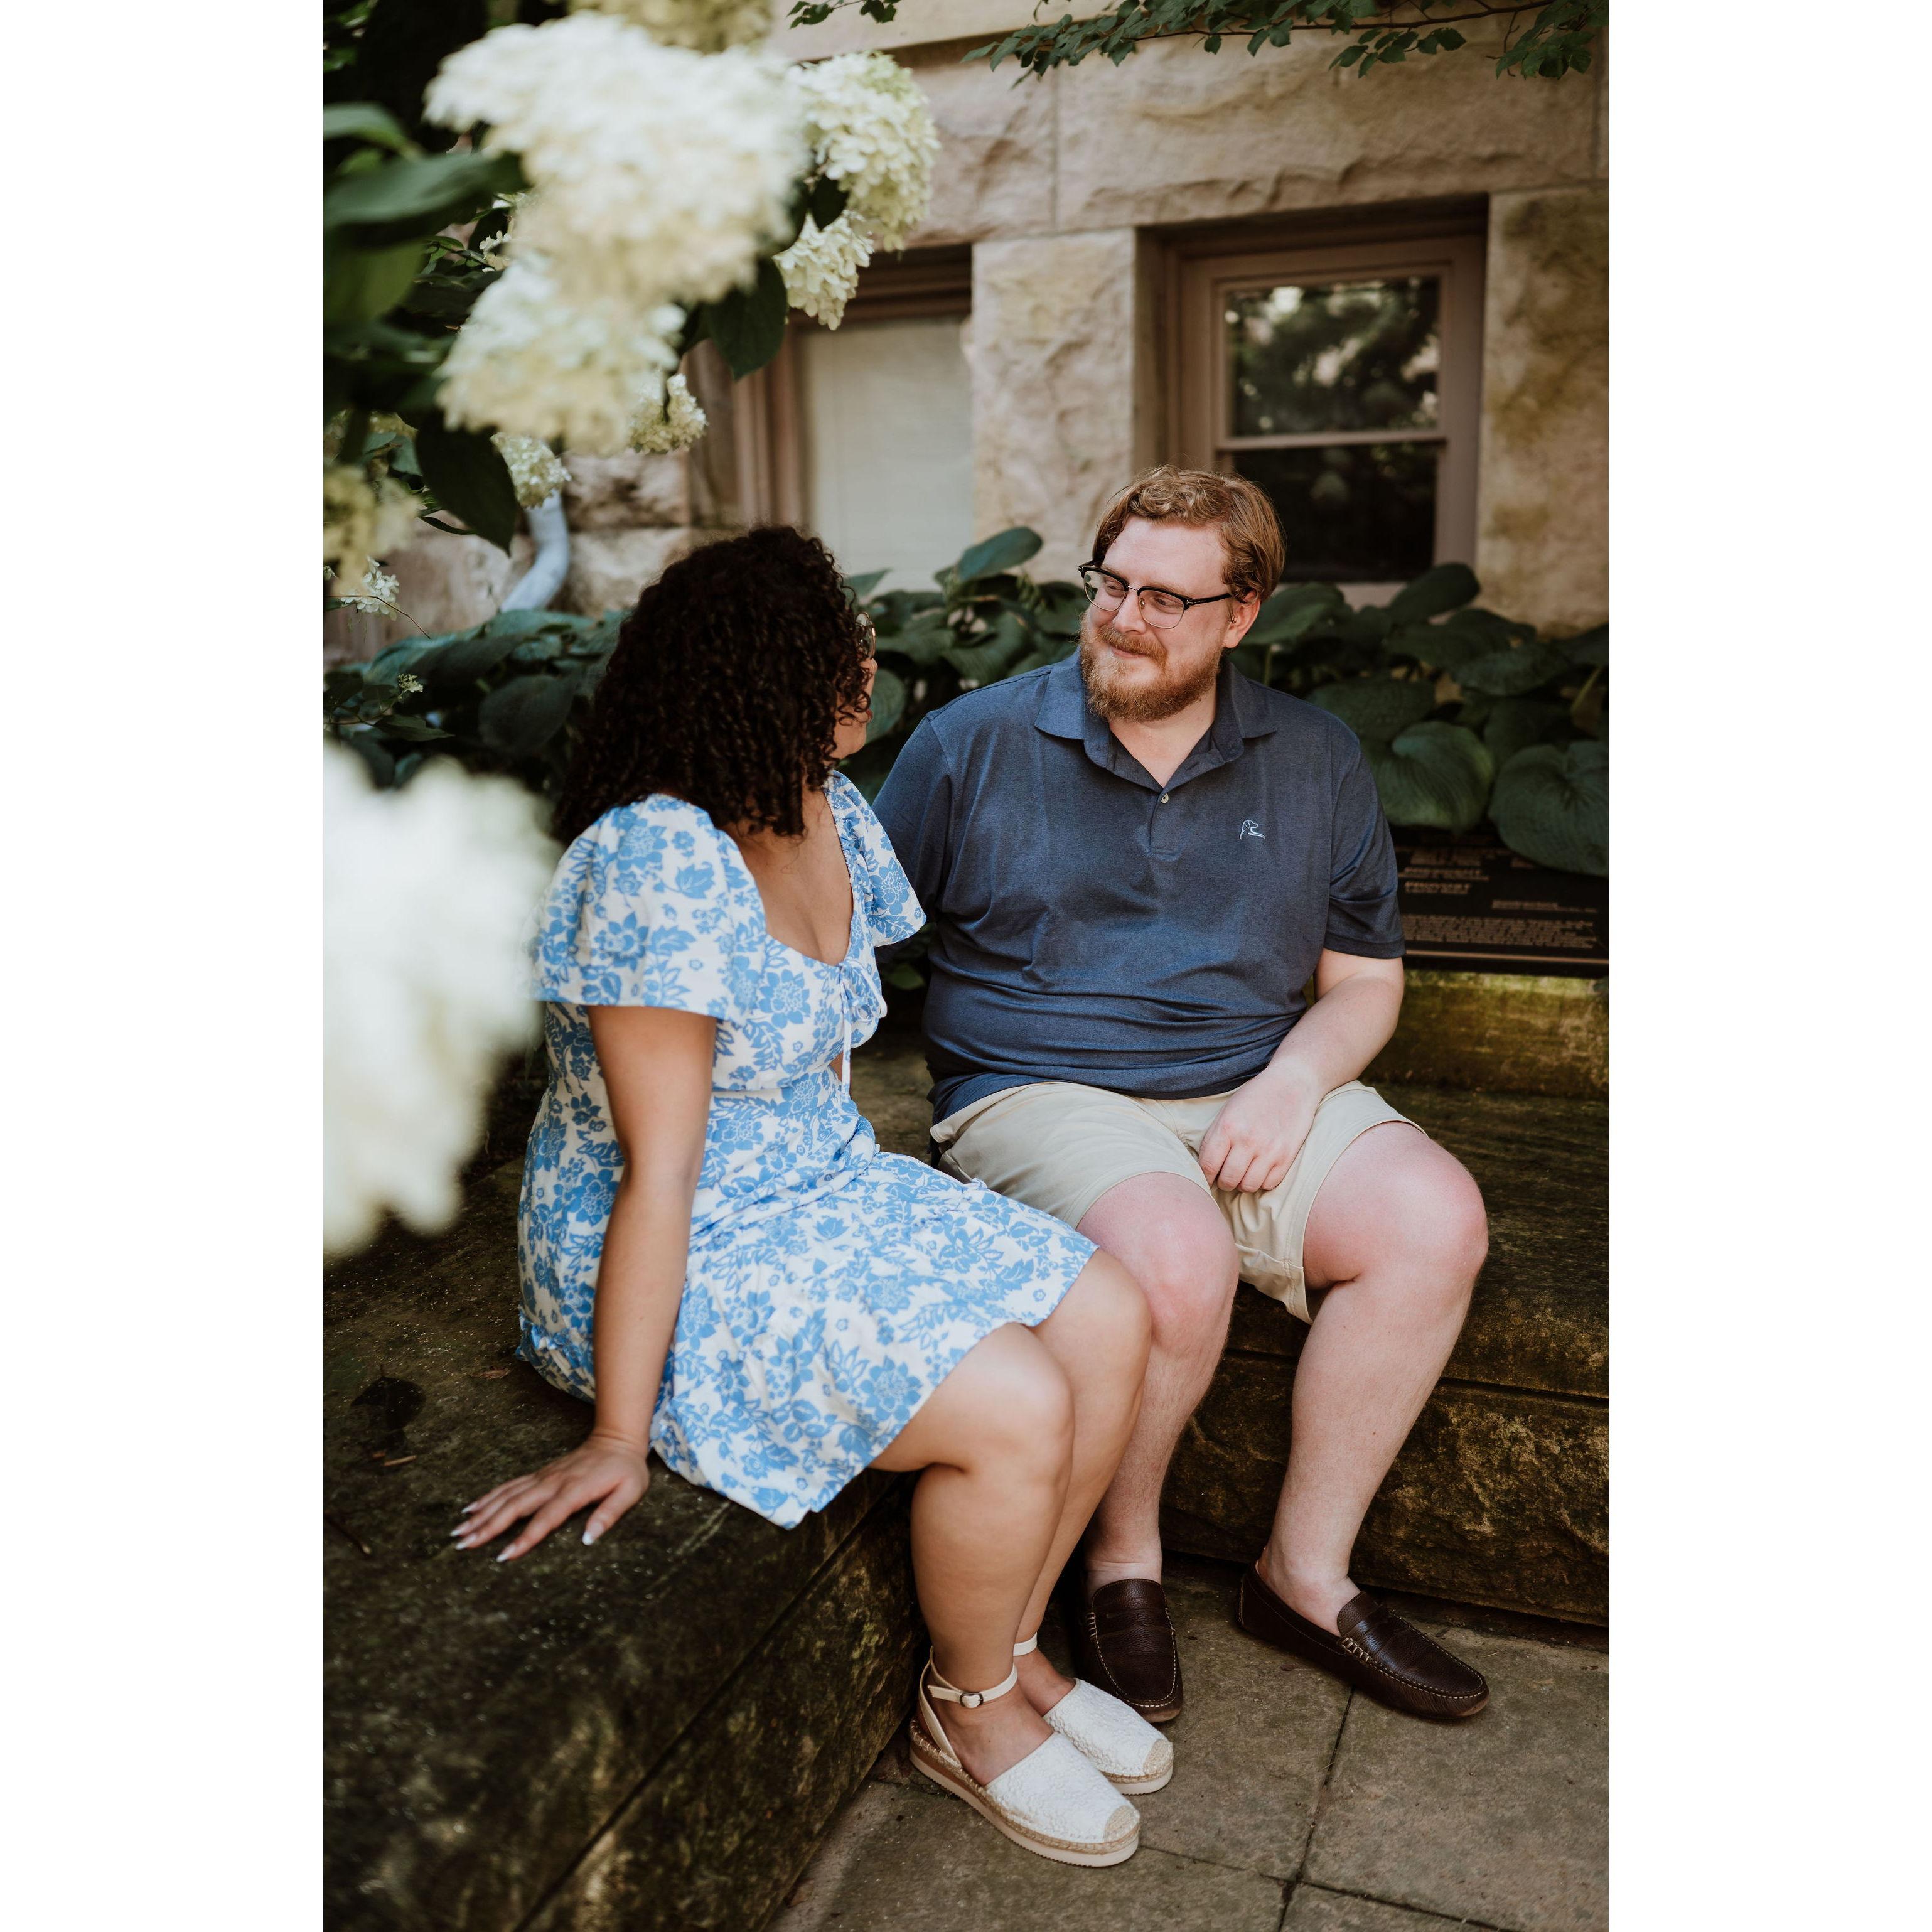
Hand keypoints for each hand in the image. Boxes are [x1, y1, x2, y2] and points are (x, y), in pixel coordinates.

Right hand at [453, 1432, 650, 1560]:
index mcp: (574, 1490)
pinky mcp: (539, 1474)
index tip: (504, 1555)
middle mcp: (552, 1483)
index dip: (525, 1538)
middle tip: (464, 1544)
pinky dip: (488, 1497)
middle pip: (515, 1506)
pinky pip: (509, 1486)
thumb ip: (610, 1514)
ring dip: (482, 1513)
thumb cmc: (626, 1469)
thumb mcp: (630, 1491)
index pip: (545, 1518)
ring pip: (506, 1496)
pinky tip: (471, 1508)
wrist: (617, 1438)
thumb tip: (588, 1539)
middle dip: (488, 1526)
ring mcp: (543, 1477)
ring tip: (459, 1531)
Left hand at [1196, 1064, 1321, 1194]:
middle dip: (1224, 1181)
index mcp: (1227, 1128)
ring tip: (1244, 1172)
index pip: (1208, 1166)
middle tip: (1227, 1175)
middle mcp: (1247, 1141)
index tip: (1209, 1177)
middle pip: (1228, 1180)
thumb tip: (1206, 1168)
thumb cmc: (1256, 1096)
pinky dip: (1263, 1181)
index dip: (1205, 1177)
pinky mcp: (1287, 1156)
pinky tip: (1261, 1169)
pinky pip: (1269, 1184)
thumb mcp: (1228, 1111)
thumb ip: (1215, 1138)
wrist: (1292, 1082)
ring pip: (1248, 1186)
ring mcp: (1269, 1150)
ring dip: (1243, 1183)